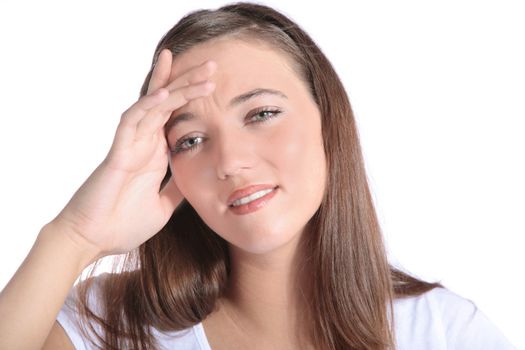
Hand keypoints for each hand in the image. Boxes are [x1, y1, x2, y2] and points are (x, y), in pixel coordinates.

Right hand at [50, 49, 215, 257]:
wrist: (94, 241)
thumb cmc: (123, 224)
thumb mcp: (163, 205)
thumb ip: (176, 188)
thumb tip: (194, 178)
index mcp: (155, 154)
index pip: (175, 117)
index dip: (191, 98)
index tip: (213, 83)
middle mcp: (144, 144)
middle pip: (167, 103)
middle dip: (189, 82)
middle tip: (212, 64)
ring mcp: (130, 146)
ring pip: (154, 106)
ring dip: (176, 88)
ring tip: (201, 73)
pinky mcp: (118, 154)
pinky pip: (132, 123)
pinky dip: (146, 106)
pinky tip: (163, 94)